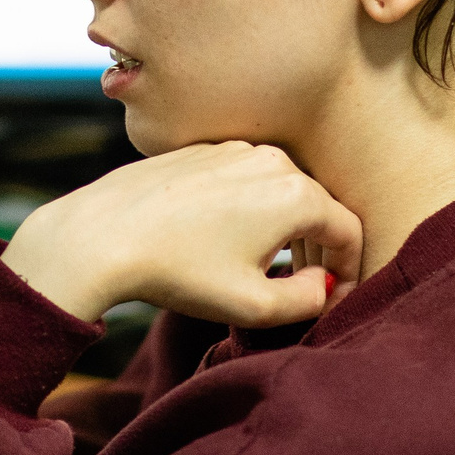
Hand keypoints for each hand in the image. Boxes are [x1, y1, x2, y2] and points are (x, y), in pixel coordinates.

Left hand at [1, 141, 363, 326]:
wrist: (103, 234)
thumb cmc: (180, 272)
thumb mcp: (254, 305)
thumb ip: (307, 300)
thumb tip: (321, 285)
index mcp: (296, 194)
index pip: (348, 231)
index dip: (350, 270)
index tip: (335, 299)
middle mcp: (272, 160)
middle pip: (317, 206)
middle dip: (318, 249)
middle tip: (306, 289)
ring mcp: (234, 149)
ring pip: (279, 190)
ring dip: (284, 227)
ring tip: (265, 267)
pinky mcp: (202, 151)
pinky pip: (244, 180)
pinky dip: (249, 208)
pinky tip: (224, 241)